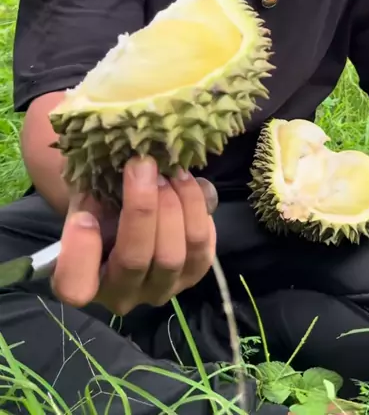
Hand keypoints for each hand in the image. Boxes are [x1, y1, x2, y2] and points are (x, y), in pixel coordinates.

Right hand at [52, 156, 216, 314]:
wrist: (129, 213)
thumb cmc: (100, 204)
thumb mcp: (86, 194)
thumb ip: (95, 191)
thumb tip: (132, 167)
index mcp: (83, 281)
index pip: (75, 287)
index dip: (80, 254)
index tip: (84, 217)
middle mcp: (122, 295)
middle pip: (135, 259)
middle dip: (141, 207)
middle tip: (143, 165)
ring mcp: (161, 288)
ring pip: (173, 255)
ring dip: (174, 204)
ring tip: (168, 171)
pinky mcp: (193, 274)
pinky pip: (202, 245)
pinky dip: (196, 209)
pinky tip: (184, 183)